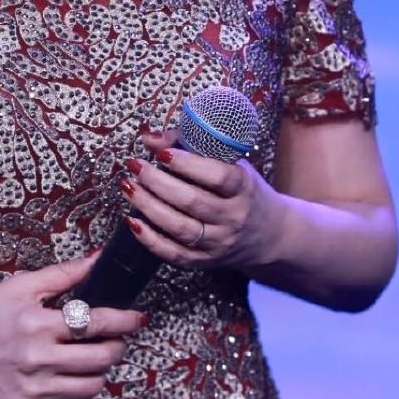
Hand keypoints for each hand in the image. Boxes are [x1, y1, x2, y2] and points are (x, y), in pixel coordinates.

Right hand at [0, 251, 144, 398]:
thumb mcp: (21, 286)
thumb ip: (64, 274)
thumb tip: (99, 259)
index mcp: (38, 324)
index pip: (97, 323)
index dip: (124, 320)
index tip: (138, 317)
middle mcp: (37, 360)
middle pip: (101, 359)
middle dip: (116, 347)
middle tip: (111, 339)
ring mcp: (32, 391)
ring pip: (91, 388)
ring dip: (99, 372)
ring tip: (89, 358)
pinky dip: (76, 395)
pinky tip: (65, 378)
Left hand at [119, 130, 286, 272]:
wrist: (269, 234)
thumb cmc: (242, 189)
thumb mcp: (229, 162)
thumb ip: (190, 145)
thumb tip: (149, 138)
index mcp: (243, 188)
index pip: (218, 177)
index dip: (188, 164)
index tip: (162, 153)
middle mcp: (233, 217)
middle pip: (192, 202)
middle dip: (158, 182)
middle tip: (135, 166)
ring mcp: (219, 242)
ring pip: (180, 228)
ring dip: (148, 206)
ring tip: (129, 187)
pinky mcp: (205, 261)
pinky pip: (174, 254)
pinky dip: (150, 239)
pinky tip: (132, 221)